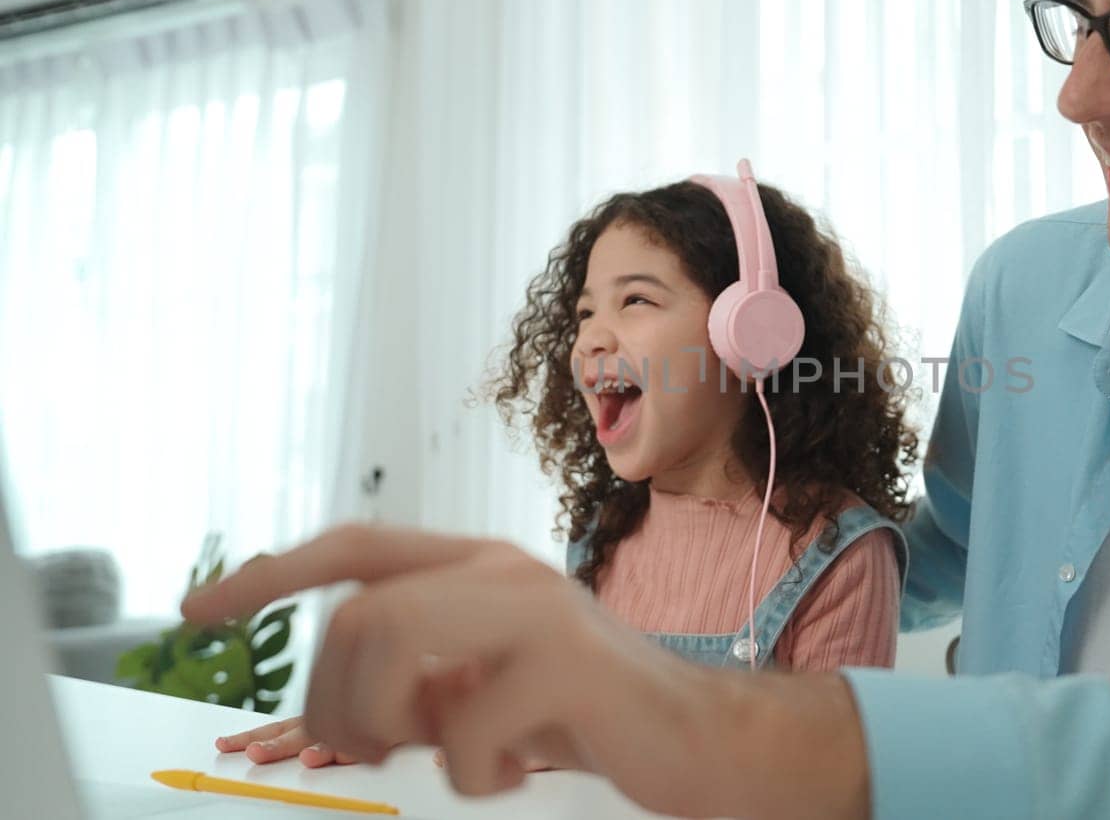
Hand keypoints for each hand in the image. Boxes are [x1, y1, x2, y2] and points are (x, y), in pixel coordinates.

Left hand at [180, 524, 870, 819]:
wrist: (697, 738)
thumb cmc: (582, 714)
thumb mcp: (485, 685)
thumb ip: (421, 671)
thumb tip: (329, 705)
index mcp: (478, 568)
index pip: (353, 548)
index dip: (270, 574)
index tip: (200, 610)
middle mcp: (502, 572)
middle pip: (356, 615)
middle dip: (336, 702)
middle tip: (376, 749)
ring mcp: (536, 611)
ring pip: (390, 644)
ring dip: (388, 725)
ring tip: (436, 754)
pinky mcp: (566, 665)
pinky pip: (463, 728)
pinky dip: (470, 775)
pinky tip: (508, 775)